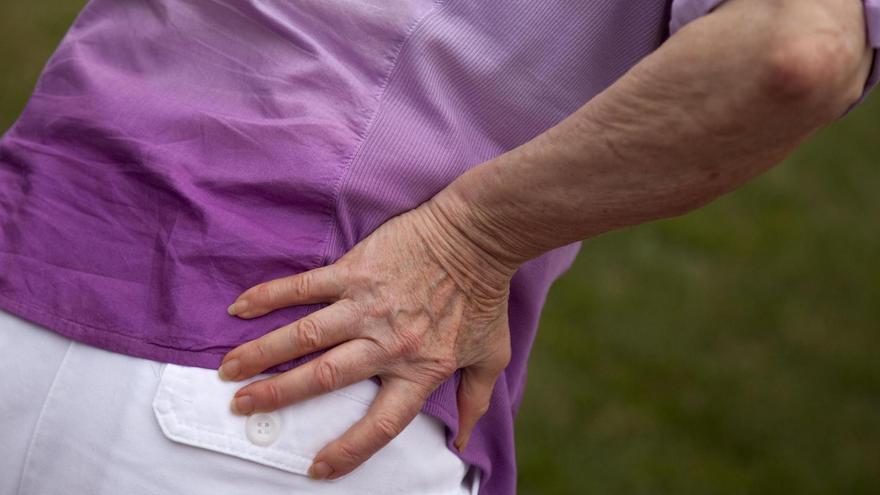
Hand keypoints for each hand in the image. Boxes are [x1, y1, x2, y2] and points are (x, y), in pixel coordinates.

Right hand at [218, 193, 518, 479]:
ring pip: (303, 336)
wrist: (479, 235)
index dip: (347, 451)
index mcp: (419, 370)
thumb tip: (464, 440)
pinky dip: (269, 297)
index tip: (316, 467)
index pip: (379, 424)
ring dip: (260, 354)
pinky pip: (303, 287)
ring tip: (227, 370)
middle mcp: (387, 343)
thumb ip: (476, 400)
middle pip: (322, 379)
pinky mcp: (354, 271)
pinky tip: (240, 309)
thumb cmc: (486, 295)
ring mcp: (366, 305)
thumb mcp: (491, 355)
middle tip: (242, 406)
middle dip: (277, 396)